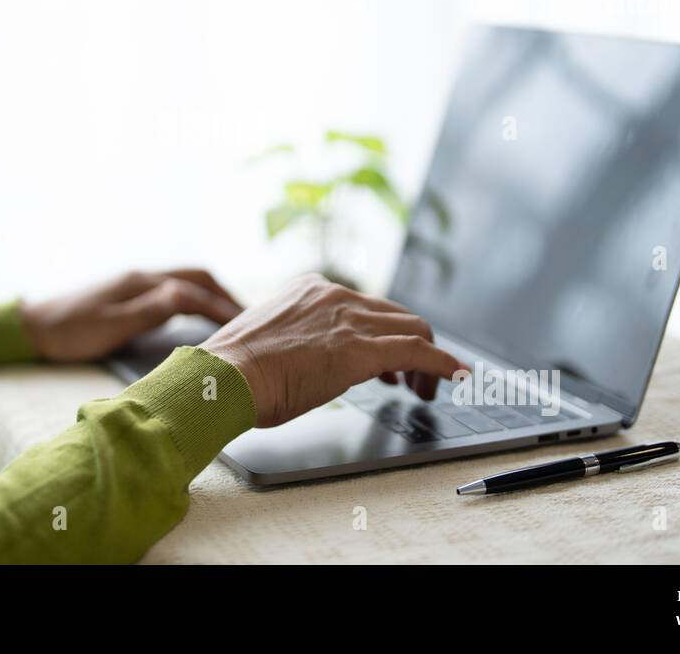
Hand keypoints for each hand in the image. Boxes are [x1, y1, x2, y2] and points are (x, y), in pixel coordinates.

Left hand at [19, 268, 243, 362]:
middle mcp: (143, 277)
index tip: (247, 327)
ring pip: (187, 281)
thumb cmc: (69, 331)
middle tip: (250, 319)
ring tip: (233, 318)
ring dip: (212, 295)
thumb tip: (185, 296)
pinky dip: (196, 300)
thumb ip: (148, 311)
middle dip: (225, 294)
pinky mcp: (130, 295)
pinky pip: (175, 291)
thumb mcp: (109, 326)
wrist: (33, 328)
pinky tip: (199, 318)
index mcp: (141, 282)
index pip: (193, 292)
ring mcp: (137, 284)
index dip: (221, 309)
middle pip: (197, 276)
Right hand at [200, 272, 470, 427]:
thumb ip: (294, 339)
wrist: (222, 376)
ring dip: (428, 360)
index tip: (387, 360)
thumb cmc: (232, 369)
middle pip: (396, 314)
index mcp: (310, 289)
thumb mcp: (267, 339)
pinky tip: (457, 378)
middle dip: (410, 346)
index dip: (382, 333)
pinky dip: (445, 365)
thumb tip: (304, 361)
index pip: (365, 305)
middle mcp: (334, 295)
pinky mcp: (362, 350)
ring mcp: (350, 320)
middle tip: (409, 379)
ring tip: (424, 389)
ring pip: (414, 329)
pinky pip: (420, 352)